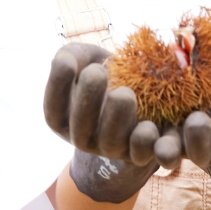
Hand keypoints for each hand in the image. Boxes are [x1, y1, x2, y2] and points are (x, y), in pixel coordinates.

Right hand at [44, 43, 161, 202]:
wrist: (146, 93)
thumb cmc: (108, 73)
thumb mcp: (87, 59)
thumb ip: (71, 56)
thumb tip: (65, 60)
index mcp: (68, 119)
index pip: (54, 112)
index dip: (57, 88)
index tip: (67, 62)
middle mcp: (89, 139)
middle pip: (81, 133)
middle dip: (87, 101)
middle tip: (96, 72)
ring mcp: (117, 148)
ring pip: (114, 143)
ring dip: (118, 119)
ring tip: (124, 93)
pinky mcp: (146, 150)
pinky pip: (149, 154)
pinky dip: (156, 149)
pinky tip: (151, 128)